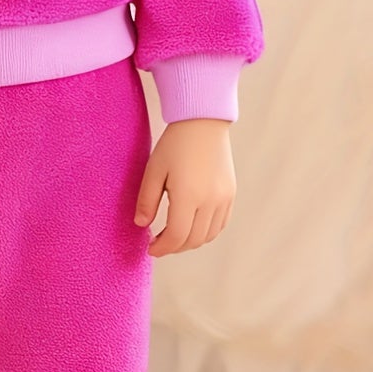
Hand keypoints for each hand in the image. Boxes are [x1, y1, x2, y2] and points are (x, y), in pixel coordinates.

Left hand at [134, 118, 235, 256]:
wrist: (203, 122)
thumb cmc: (174, 144)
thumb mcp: (154, 170)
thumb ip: (147, 200)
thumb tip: (141, 225)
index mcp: (189, 195)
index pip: (176, 236)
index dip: (162, 248)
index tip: (150, 249)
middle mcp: (210, 200)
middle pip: (193, 240)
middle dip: (174, 247)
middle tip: (159, 244)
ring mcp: (224, 198)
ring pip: (208, 235)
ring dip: (190, 241)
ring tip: (174, 235)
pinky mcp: (231, 194)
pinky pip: (220, 224)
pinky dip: (206, 232)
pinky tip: (192, 226)